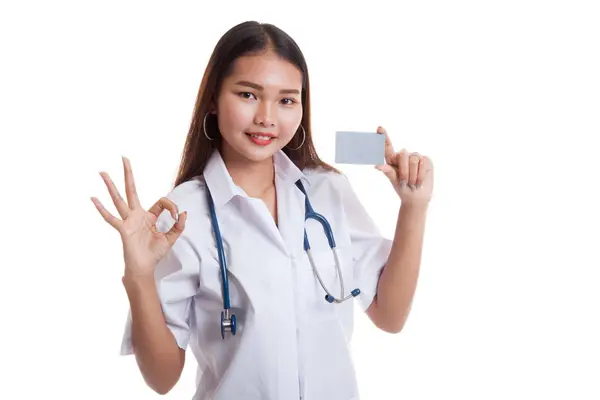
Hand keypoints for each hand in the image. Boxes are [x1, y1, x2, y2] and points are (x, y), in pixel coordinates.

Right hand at [91, 157, 186, 279]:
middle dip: (128, 174)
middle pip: (131, 190)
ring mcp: (128, 221)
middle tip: (124, 158)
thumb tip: (184, 213)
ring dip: (111, 186)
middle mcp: (136, 215)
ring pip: (118, 199)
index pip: (161, 202)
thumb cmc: (154, 253)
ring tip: (102, 172)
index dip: (171, 207)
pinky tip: (93, 198)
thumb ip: (179, 226)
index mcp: (149, 216)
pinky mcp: (123, 229)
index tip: (177, 216)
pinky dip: (102, 209)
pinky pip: (111, 218)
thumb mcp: (171, 238)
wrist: (145, 267)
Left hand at [374, 126, 433, 205]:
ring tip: (412, 183)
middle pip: (402, 155)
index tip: (379, 128)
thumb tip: (377, 165)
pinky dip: (420, 175)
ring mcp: (415, 156)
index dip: (384, 137)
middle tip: (405, 183)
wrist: (417, 197)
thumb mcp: (394, 180)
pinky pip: (422, 163)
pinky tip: (419, 181)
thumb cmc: (403, 188)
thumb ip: (388, 171)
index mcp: (393, 159)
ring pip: (413, 160)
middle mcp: (404, 155)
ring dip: (412, 176)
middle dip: (404, 172)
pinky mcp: (426, 159)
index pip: (387, 147)